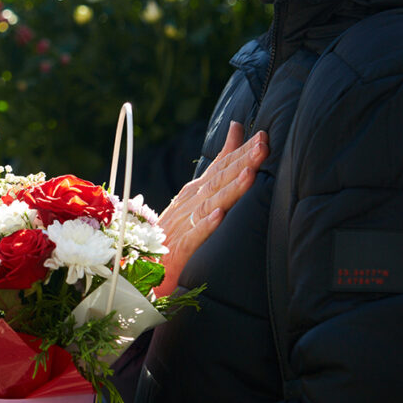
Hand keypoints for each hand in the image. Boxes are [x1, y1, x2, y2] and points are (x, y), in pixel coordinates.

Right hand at [155, 120, 267, 295]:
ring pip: (211, 203)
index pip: (221, 167)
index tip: (262, 136)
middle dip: (243, 161)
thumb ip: (216, 172)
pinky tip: (219, 215)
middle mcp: (190, 204)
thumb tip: (232, 136)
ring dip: (230, 188)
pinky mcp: (179, 250)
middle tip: (263, 144)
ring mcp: (184, 225)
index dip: (242, 151)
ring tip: (249, 174)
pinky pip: (194, 236)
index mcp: (194, 193)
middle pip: (219, 180)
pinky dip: (206, 225)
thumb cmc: (171, 232)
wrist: (139, 266)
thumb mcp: (195, 200)